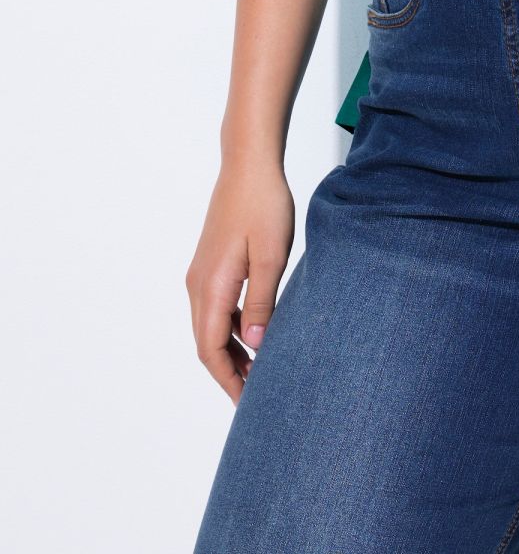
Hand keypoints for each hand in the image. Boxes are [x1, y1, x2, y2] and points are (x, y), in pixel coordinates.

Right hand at [185, 154, 295, 403]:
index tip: (247, 404)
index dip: (228, 380)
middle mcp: (198, 284)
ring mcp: (201, 273)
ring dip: (231, 351)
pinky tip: (253, 334)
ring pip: (210, 327)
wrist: (248, 164)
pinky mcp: (211, 264)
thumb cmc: (264, 205)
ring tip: (260, 370)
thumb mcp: (270, 256)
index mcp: (211, 286)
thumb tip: (254, 348)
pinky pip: (216, 308)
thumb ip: (261, 304)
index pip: (211, 350)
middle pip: (207, 343)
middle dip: (229, 372)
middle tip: (257, 395)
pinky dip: (230, 329)